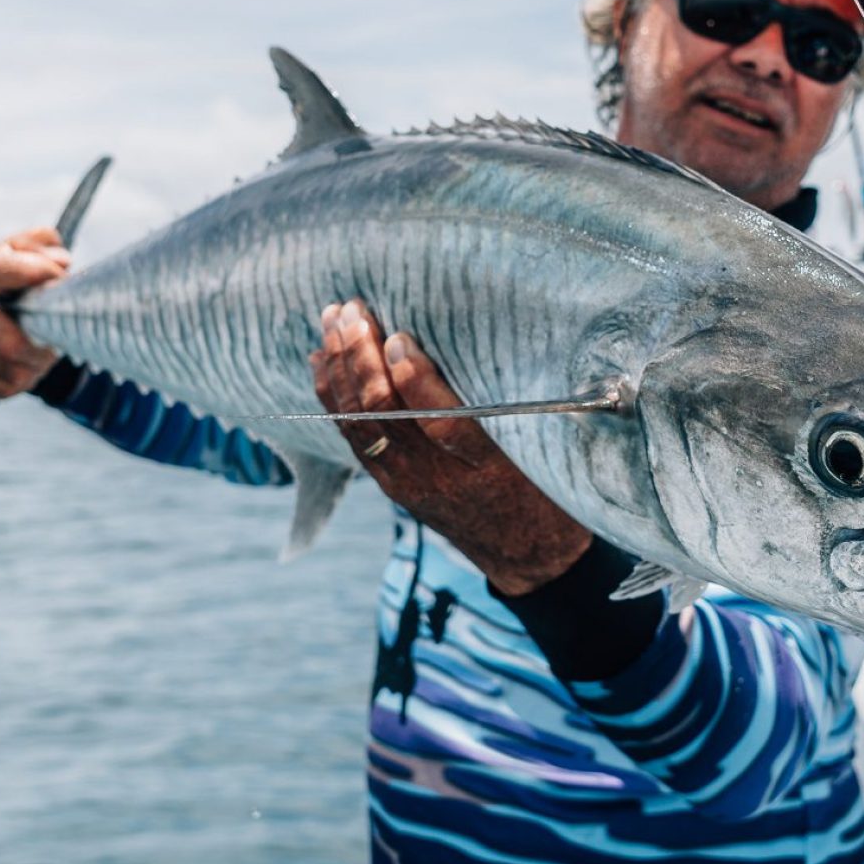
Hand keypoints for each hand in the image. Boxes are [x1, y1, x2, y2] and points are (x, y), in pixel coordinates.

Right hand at [0, 228, 68, 397]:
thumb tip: (60, 262)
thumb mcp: (27, 251)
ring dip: (38, 360)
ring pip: (15, 368)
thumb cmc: (11, 280)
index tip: (61, 280)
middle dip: (42, 341)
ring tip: (40, 345)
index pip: (3, 271)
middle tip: (56, 330)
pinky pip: (7, 386)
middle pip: (11, 342)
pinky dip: (24, 377)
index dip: (38, 275)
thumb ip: (43, 242)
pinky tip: (23, 361)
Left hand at [309, 299, 592, 595]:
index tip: (401, 337)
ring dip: (341, 368)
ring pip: (360, 422)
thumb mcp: (542, 449)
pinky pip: (353, 435)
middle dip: (362, 358)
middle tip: (353, 310)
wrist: (525, 552)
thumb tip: (496, 343)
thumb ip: (515, 407)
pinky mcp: (391, 483)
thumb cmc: (542, 486)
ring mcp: (407, 482)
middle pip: (387, 415)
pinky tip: (321, 360)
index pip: (440, 422)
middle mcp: (438, 477)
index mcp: (486, 466)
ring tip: (332, 320)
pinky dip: (332, 395)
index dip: (414, 379)